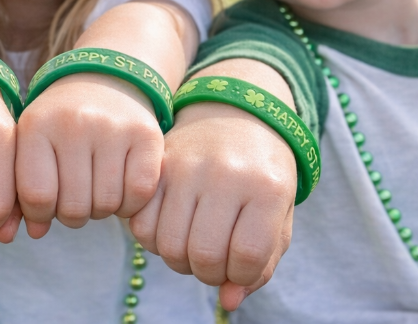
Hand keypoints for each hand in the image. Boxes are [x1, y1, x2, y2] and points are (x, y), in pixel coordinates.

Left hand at [16, 73, 163, 235]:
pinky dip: (130, 203)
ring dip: (101, 210)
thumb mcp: (33, 145)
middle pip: (73, 207)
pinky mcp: (147, 134)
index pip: (36, 196)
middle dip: (72, 215)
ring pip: (107, 205)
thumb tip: (33, 233)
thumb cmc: (59, 124)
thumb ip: (23, 191)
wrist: (104, 78)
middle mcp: (74, 123)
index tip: (46, 206)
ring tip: (96, 191)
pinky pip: (139, 193)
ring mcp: (112, 126)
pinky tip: (121, 189)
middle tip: (75, 199)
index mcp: (36, 125)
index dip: (40, 214)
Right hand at [129, 101, 295, 311]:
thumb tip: (228, 301)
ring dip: (179, 260)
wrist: (238, 115)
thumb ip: (261, 263)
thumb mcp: (277, 215)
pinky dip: (153, 239)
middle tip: (214, 261)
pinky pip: (141, 224)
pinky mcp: (157, 165)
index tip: (240, 266)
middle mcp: (225, 175)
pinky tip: (171, 228)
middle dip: (208, 273)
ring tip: (193, 245)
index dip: (240, 275)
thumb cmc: (263, 175)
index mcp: (266, 188)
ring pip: (168, 244)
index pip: (247, 258)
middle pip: (204, 255)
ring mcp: (187, 167)